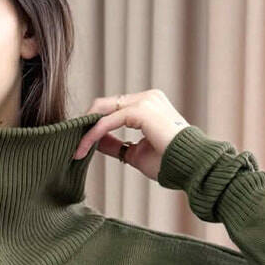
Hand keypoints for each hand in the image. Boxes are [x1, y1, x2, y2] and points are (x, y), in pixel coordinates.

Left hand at [72, 90, 191, 177]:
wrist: (192, 166)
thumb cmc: (170, 163)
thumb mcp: (135, 153)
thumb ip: (114, 144)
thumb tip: (95, 141)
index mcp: (149, 104)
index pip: (114, 108)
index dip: (95, 124)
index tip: (81, 142)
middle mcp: (147, 97)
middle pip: (105, 104)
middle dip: (86, 123)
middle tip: (73, 143)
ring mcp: (145, 101)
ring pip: (103, 110)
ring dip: (86, 129)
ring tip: (75, 149)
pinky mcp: (141, 110)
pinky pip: (108, 121)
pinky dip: (93, 134)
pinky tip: (84, 148)